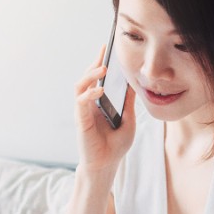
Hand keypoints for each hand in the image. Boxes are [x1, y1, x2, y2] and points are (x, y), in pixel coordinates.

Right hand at [74, 44, 136, 174]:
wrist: (107, 166)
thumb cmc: (115, 146)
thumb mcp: (128, 120)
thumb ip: (128, 103)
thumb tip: (133, 84)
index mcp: (98, 103)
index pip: (96, 78)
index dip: (99, 62)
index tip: (106, 47)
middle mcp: (88, 104)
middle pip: (86, 78)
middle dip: (94, 63)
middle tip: (104, 52)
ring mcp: (83, 112)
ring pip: (80, 86)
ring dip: (90, 75)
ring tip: (103, 67)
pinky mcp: (81, 121)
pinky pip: (80, 102)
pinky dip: (89, 94)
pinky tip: (100, 90)